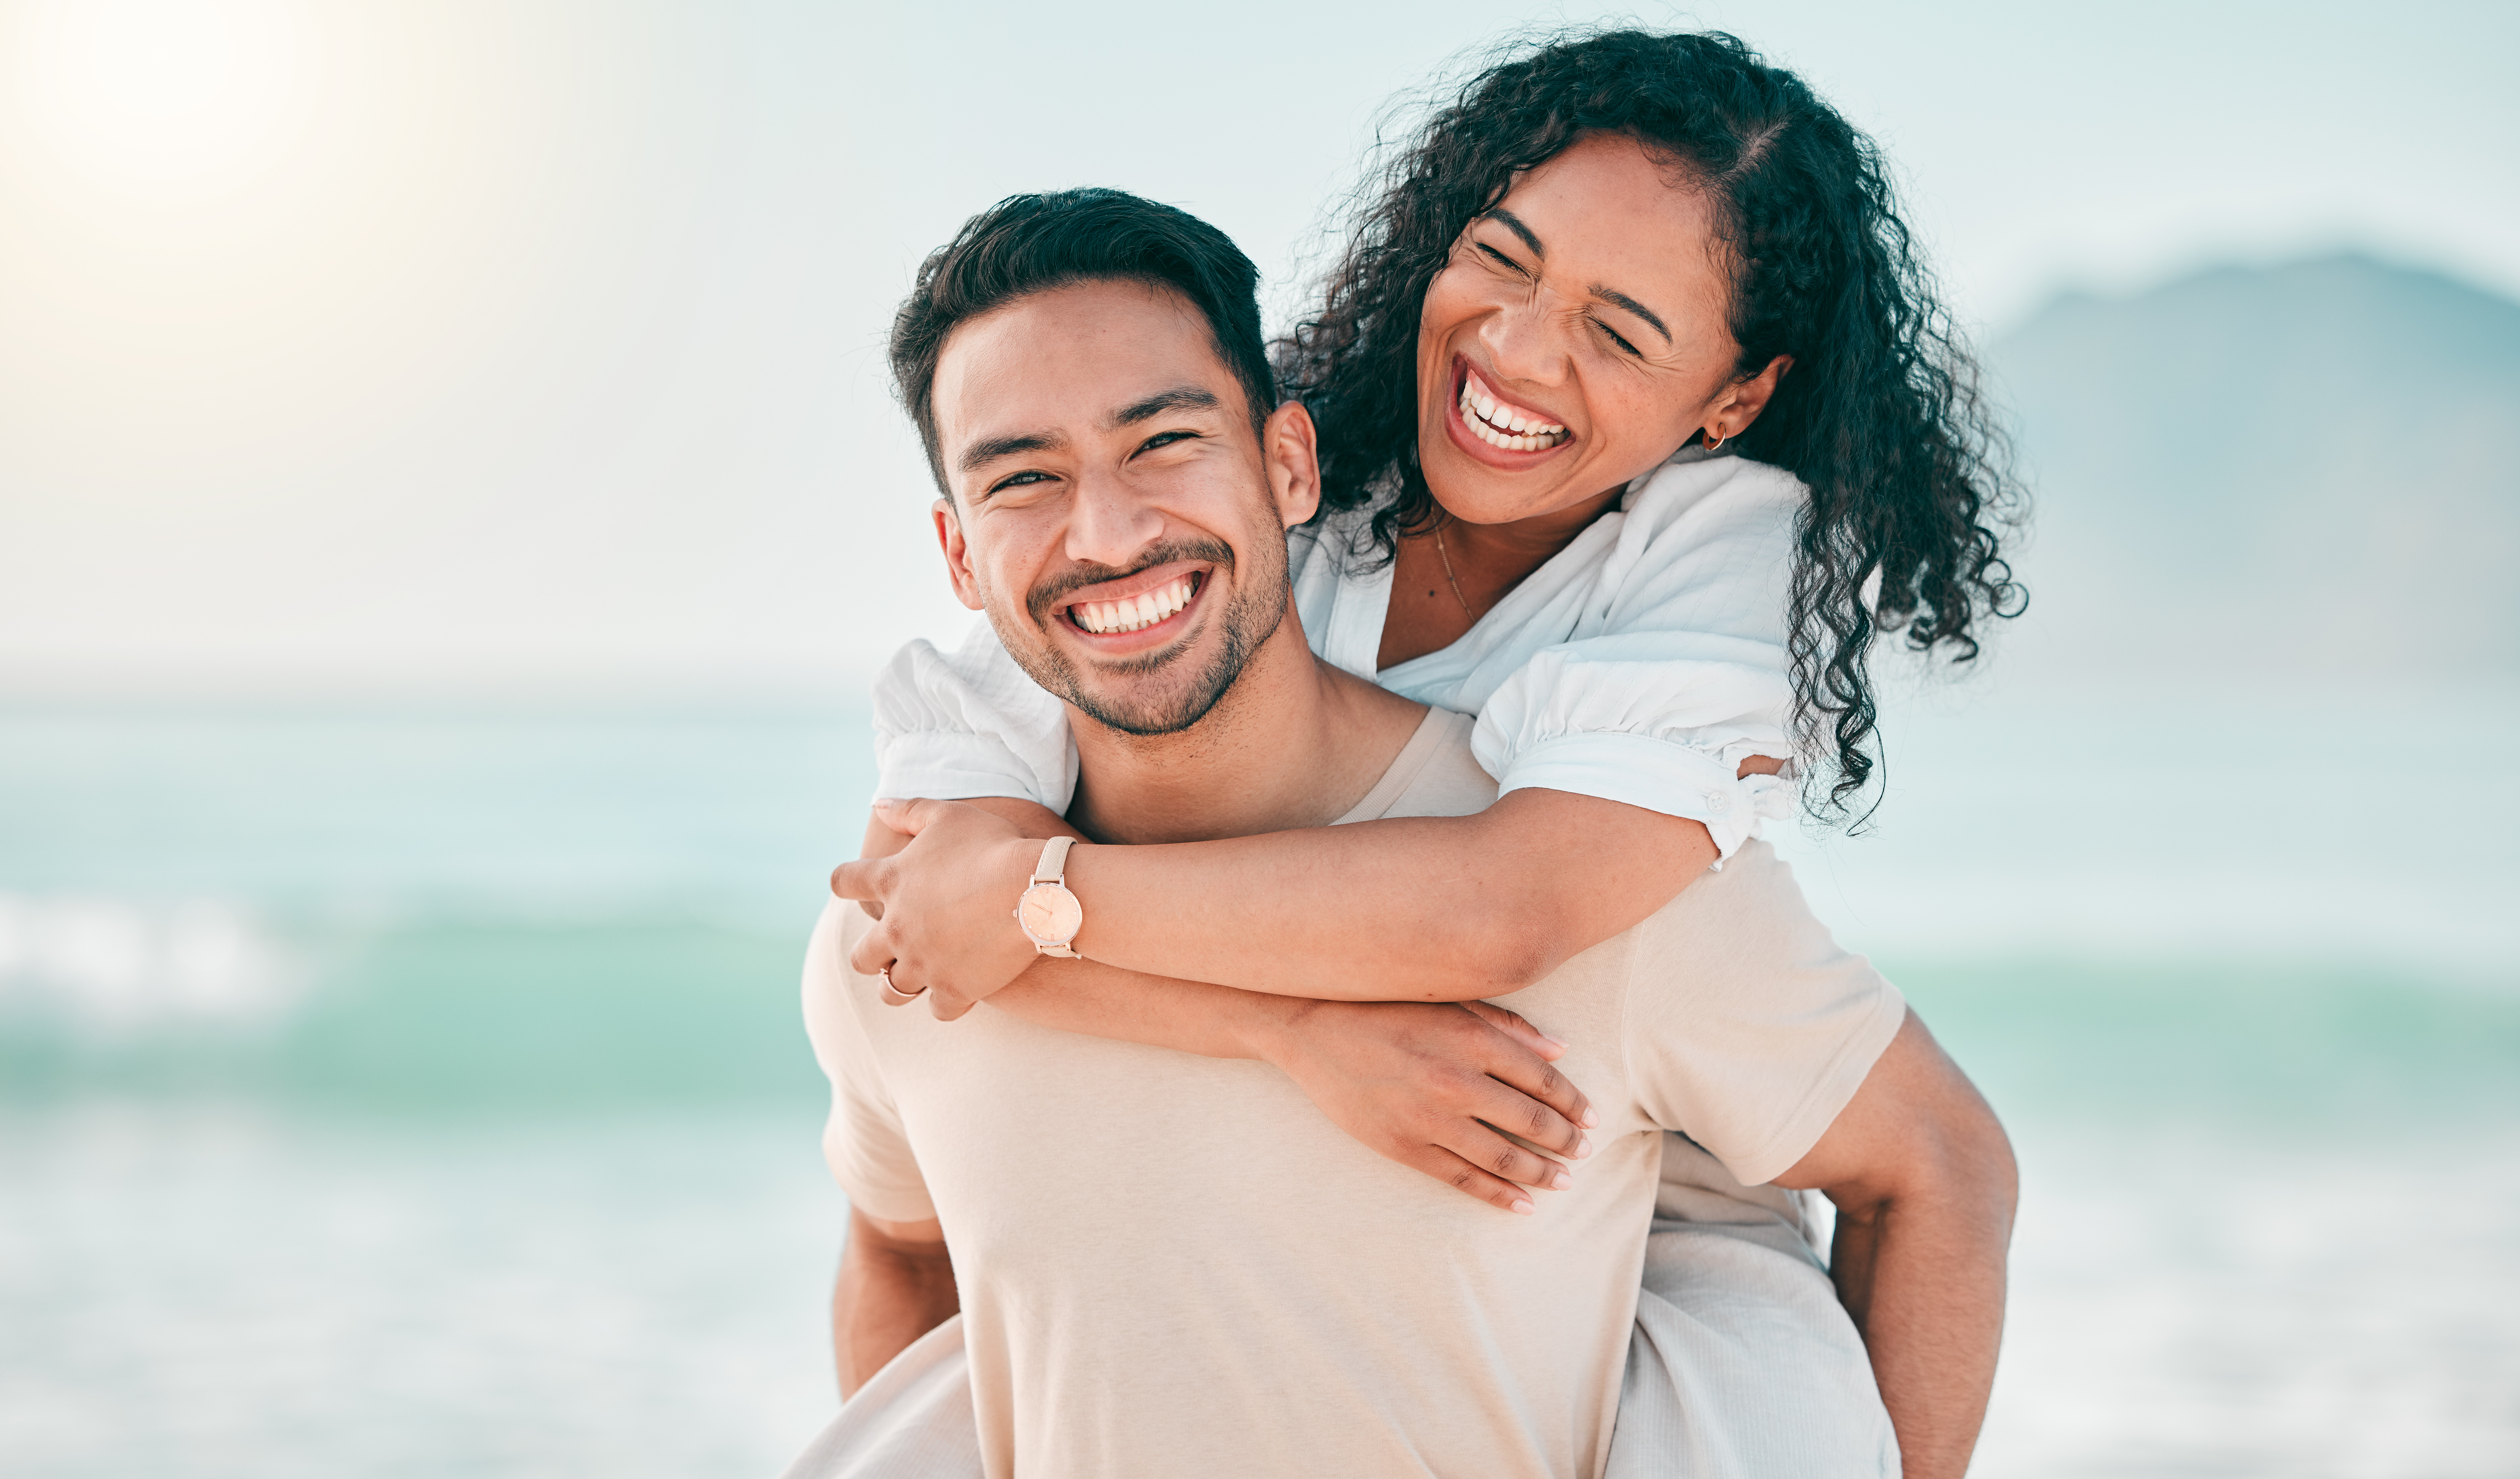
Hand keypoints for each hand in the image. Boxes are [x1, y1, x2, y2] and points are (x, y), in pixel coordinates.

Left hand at [828, 798, 1053, 1019]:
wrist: (1036, 890)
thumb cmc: (994, 845)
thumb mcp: (948, 815)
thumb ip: (909, 810)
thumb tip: (878, 804)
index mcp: (891, 882)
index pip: (844, 882)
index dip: (846, 883)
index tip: (856, 886)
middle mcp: (897, 929)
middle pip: (861, 957)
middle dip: (872, 954)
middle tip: (894, 946)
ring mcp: (923, 965)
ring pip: (892, 991)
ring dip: (901, 984)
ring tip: (920, 975)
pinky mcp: (955, 990)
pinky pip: (939, 1011)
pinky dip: (947, 1003)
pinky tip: (961, 990)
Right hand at [1256, 998, 1599, 1213]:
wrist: (1310, 1027)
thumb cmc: (1384, 1006)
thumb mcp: (1447, 1002)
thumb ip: (1506, 1026)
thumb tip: (1561, 1049)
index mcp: (1472, 1039)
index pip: (1543, 1079)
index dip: (1574, 1102)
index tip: (1593, 1117)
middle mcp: (1457, 1080)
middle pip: (1531, 1120)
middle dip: (1566, 1140)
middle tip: (1586, 1150)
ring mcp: (1429, 1117)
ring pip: (1503, 1156)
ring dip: (1541, 1172)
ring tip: (1563, 1181)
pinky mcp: (1404, 1145)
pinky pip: (1462, 1177)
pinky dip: (1497, 1195)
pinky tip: (1522, 1205)